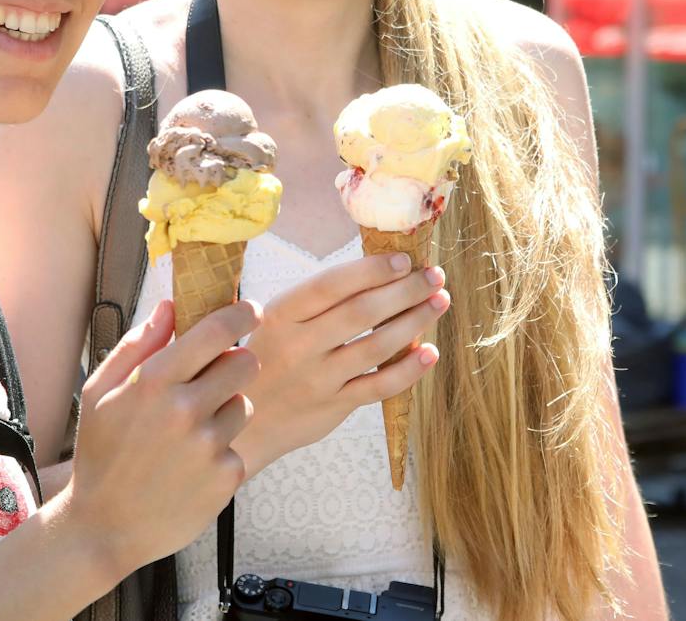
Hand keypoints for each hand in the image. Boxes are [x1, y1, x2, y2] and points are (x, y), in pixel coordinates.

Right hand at [66, 297, 263, 574]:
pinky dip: (221, 454)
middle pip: (245, 362)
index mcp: (154, 382)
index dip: (242, 313)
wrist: (103, 529)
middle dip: (234, 366)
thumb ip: (136, 345)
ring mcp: (208, 445)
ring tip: (190, 436)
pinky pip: (239, 446)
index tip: (250, 310)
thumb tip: (169, 305)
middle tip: (213, 381)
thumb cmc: (101, 456)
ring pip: (243, 405)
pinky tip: (190, 468)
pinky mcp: (226, 476)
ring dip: (225, 412)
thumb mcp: (99, 394)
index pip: (218, 330)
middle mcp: (185, 410)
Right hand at [232, 252, 449, 473]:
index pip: (331, 285)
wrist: (246, 425)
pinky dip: (409, 370)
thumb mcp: (276, 322)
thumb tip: (381, 268)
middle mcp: (298, 346)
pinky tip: (430, 352)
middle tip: (434, 276)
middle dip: (405, 290)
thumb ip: (317, 301)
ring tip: (439, 302)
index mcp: (281, 315)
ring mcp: (318, 379)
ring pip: (376, 346)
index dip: (371, 269)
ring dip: (415, 321)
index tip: (405, 260)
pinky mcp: (334, 407)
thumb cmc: (270, 359)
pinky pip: (379, 387)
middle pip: (361, 312)